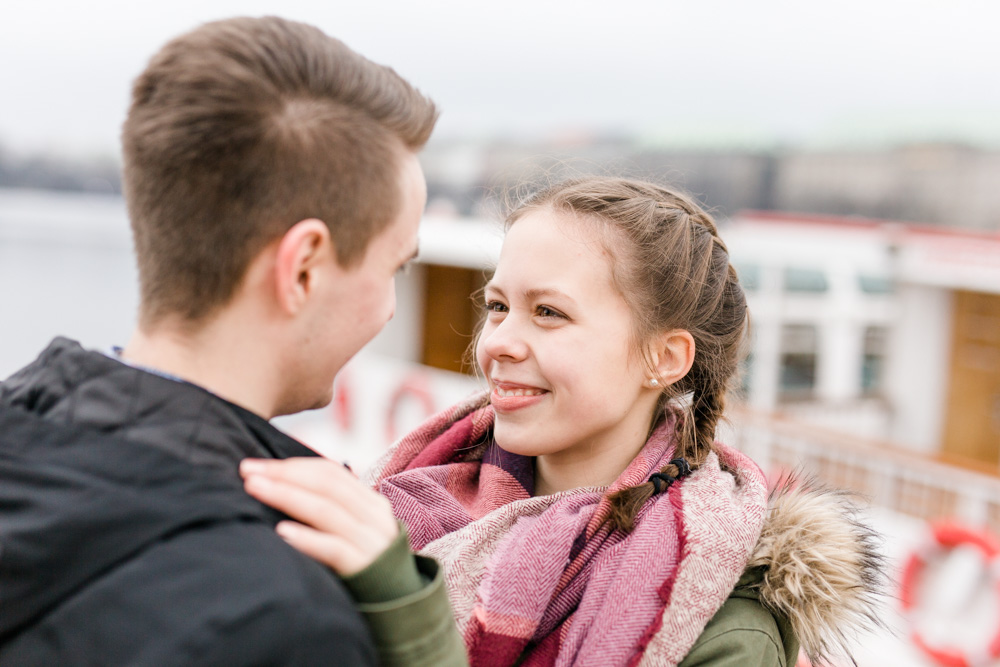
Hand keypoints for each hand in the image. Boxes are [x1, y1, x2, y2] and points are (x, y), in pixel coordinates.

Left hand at [240, 457, 398, 575]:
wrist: (396, 608)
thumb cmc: (362, 569)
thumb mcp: (355, 533)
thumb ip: (333, 511)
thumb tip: (285, 487)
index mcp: (372, 504)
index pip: (330, 473)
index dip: (292, 465)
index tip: (257, 465)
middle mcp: (374, 518)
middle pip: (326, 486)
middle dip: (284, 475)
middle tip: (248, 471)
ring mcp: (372, 543)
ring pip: (327, 511)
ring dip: (287, 496)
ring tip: (256, 489)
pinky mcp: (365, 570)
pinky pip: (334, 549)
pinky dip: (307, 538)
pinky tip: (281, 532)